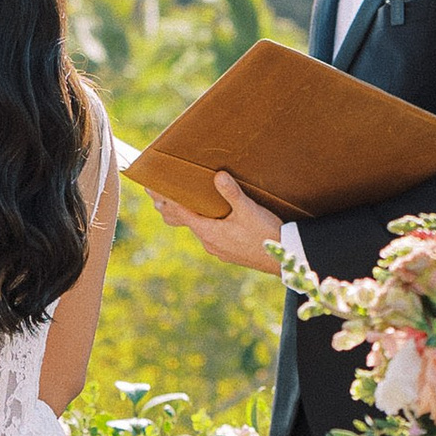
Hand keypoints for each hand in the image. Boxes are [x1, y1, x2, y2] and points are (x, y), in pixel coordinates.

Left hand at [154, 172, 284, 274]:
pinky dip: (200, 224)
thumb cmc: (266, 234)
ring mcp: (218, 249)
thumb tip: (218, 175)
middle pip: (184, 221)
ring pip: (196, 229)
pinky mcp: (228, 252)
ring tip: (173, 207)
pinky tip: (206, 220)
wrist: (283, 260)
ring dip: (185, 216)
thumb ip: (232, 193)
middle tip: (154, 196)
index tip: (152, 189)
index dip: (166, 199)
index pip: (181, 212)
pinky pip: (208, 235)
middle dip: (170, 207)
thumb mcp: (250, 211)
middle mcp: (209, 242)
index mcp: (209, 232)